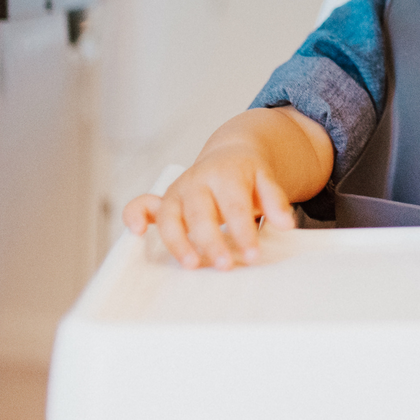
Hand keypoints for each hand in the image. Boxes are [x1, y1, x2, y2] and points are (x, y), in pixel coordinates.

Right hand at [123, 145, 295, 270]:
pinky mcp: (164, 201)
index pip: (234, 205)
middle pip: (201, 214)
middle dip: (211, 242)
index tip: (252, 255)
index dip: (242, 231)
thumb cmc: (248, 175)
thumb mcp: (266, 180)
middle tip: (225, 266)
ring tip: (192, 265)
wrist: (231, 153)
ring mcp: (178, 191)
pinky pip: (141, 205)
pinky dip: (134, 216)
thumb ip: (275, 200)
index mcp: (226, 174)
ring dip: (178, 242)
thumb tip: (285, 224)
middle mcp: (198, 180)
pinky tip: (137, 233)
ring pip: (170, 216)